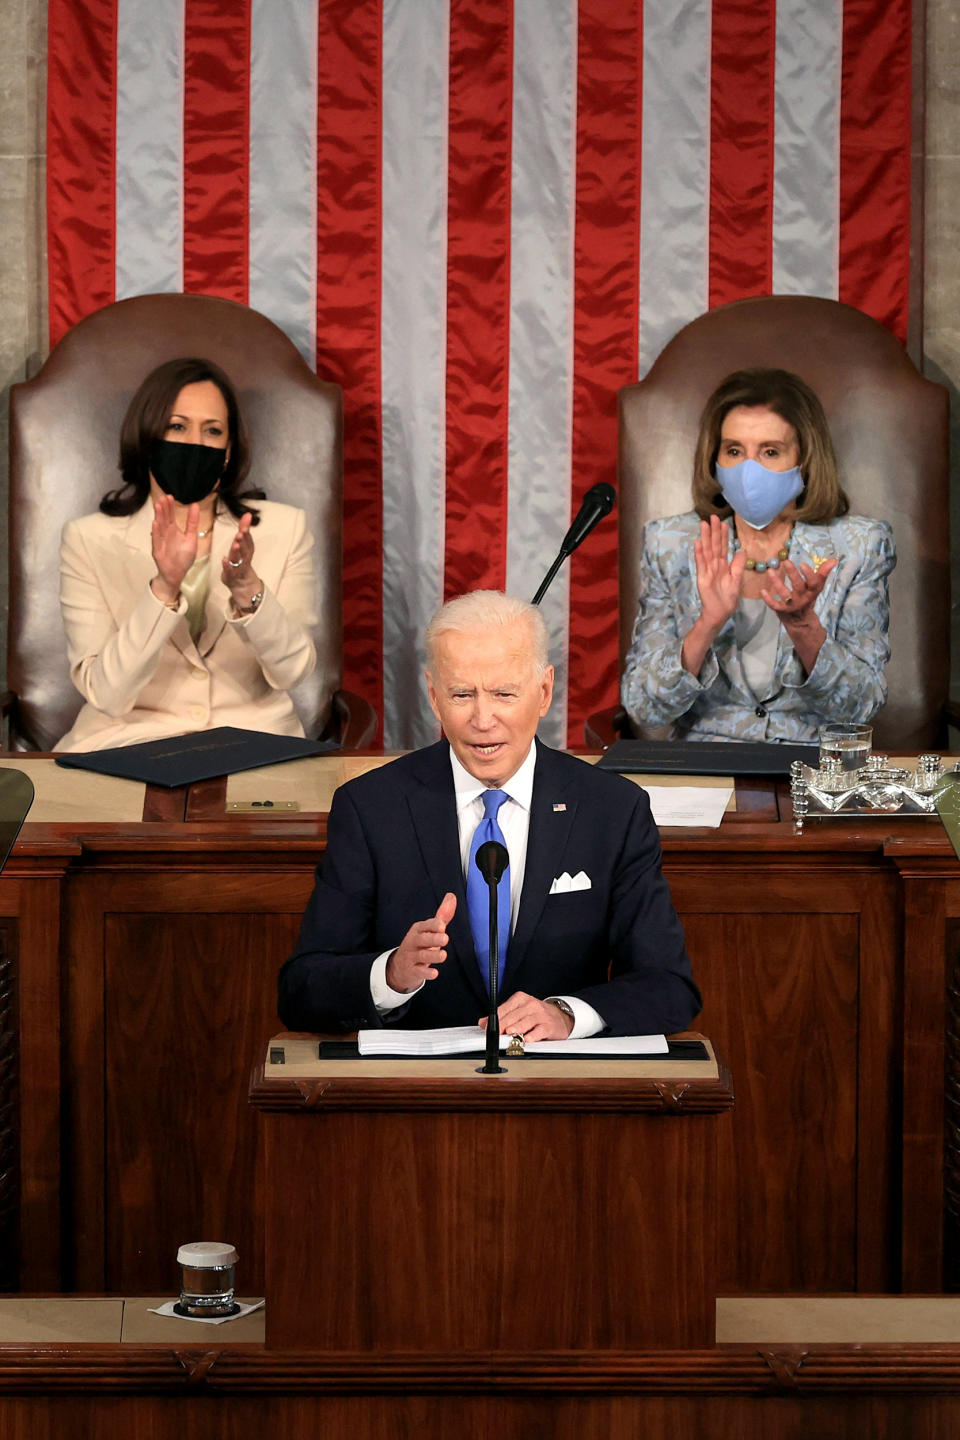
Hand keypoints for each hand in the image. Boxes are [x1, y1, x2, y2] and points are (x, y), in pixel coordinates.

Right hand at [150, 493, 198, 600]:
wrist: (177, 573)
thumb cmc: (183, 557)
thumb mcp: (191, 537)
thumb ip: (192, 522)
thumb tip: (195, 505)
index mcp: (173, 530)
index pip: (171, 516)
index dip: (170, 506)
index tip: (170, 496)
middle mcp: (166, 534)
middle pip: (164, 519)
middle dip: (163, 508)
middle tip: (163, 497)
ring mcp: (161, 542)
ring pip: (159, 527)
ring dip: (158, 516)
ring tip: (158, 505)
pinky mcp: (158, 551)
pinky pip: (157, 540)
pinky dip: (156, 532)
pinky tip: (155, 524)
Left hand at [221, 514, 261, 608]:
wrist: (241, 582)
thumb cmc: (240, 560)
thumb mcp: (243, 544)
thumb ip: (244, 529)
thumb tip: (248, 514)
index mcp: (247, 549)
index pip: (248, 539)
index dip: (247, 531)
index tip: (246, 522)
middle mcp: (244, 558)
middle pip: (245, 548)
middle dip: (243, 540)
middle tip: (241, 532)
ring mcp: (238, 567)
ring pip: (238, 559)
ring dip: (237, 551)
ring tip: (235, 544)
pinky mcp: (231, 575)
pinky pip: (230, 570)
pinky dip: (227, 566)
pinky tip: (224, 560)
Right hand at [385, 893, 456, 993]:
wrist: (399, 967)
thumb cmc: (419, 945)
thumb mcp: (429, 929)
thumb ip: (442, 915)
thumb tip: (452, 896)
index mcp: (419, 930)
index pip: (425, 926)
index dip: (433, 925)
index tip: (442, 925)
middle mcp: (414, 942)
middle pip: (423, 939)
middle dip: (434, 938)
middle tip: (445, 938)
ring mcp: (412, 957)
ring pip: (422, 955)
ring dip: (433, 955)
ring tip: (443, 955)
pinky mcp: (412, 971)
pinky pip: (419, 972)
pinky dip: (426, 973)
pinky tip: (434, 973)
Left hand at [480, 992, 574, 1040]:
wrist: (561, 1017)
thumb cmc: (536, 1015)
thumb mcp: (518, 1012)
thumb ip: (501, 1016)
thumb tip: (483, 1022)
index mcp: (520, 999)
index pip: (504, 1008)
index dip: (495, 1019)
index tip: (487, 1027)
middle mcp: (530, 1005)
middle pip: (514, 1016)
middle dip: (503, 1025)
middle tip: (496, 1033)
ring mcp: (540, 1015)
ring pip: (526, 1022)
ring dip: (517, 1028)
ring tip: (509, 1033)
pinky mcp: (549, 1025)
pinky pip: (539, 1030)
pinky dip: (533, 1035)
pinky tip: (527, 1039)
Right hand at [693, 515, 746, 632]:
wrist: (720, 612)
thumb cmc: (728, 598)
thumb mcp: (737, 580)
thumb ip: (739, 565)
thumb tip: (742, 550)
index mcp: (724, 565)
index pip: (724, 547)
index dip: (723, 535)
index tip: (723, 523)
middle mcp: (715, 565)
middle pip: (714, 545)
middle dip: (713, 531)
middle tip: (712, 517)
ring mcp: (707, 570)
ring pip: (707, 550)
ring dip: (705, 537)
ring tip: (704, 524)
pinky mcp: (702, 577)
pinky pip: (701, 563)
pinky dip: (699, 553)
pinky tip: (698, 542)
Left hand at [762, 557, 837, 626]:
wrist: (800, 620)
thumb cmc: (808, 597)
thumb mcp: (817, 586)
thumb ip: (823, 573)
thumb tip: (834, 560)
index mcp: (812, 591)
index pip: (814, 583)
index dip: (809, 574)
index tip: (803, 564)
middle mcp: (803, 598)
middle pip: (798, 586)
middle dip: (793, 574)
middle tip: (786, 562)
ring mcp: (792, 605)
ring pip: (784, 594)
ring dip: (776, 583)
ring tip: (770, 571)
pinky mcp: (782, 610)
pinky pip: (775, 605)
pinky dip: (768, 599)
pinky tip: (762, 590)